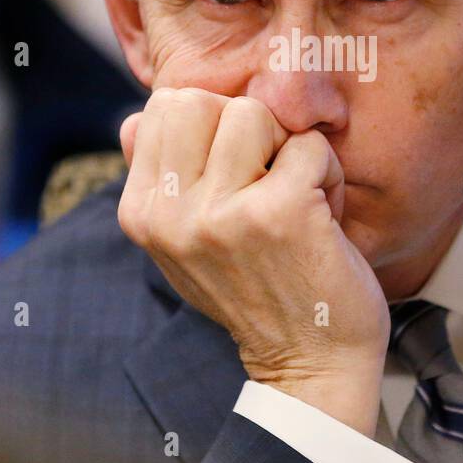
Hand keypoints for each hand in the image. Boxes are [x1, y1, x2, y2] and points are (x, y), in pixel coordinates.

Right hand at [117, 88, 388, 435]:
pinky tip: (322, 217)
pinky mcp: (276, 212)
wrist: (309, 362)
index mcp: (141, 213)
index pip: (164, 107)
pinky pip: (309, 145)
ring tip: (294, 196)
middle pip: (202, 100)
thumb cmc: (255, 287)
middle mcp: (170, 214)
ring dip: (288, 148)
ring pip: (254, 112)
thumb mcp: (184, 240)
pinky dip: (327, 173)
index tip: (235, 174)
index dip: (212, 125)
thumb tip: (136, 117)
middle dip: (246, 127)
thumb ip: (160, 177)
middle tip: (266, 178)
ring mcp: (220, 214)